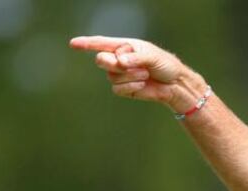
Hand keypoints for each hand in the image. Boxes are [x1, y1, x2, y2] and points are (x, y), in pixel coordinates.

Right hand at [68, 36, 206, 113]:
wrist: (174, 84)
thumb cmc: (165, 65)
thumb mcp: (153, 57)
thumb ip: (136, 57)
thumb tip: (120, 61)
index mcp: (124, 46)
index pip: (101, 43)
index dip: (86, 44)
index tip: (73, 44)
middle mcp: (119, 59)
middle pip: (101, 60)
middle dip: (112, 63)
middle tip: (127, 64)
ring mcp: (120, 74)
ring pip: (112, 76)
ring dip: (130, 76)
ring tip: (145, 74)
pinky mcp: (124, 88)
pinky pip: (118, 88)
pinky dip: (131, 86)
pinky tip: (143, 84)